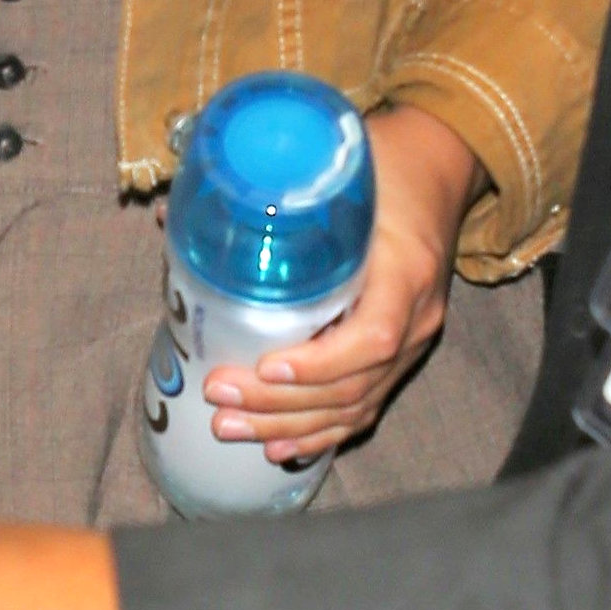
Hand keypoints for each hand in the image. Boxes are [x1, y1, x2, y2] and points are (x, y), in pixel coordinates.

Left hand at [209, 105, 482, 466]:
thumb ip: (267, 187)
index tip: (265, 364)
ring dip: (290, 426)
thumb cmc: (385, 163)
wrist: (438, 168)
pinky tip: (280, 447)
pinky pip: (365, 406)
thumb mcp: (339, 163)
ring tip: (229, 427)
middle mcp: (419, 316)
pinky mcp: (403, 353)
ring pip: (355, 406)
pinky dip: (321, 433)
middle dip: (280, 402)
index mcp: (408, 270)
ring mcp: (415, 341)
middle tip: (217, 396)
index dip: (319, 363)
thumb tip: (172, 214)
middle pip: (353, 384)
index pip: (373, 337)